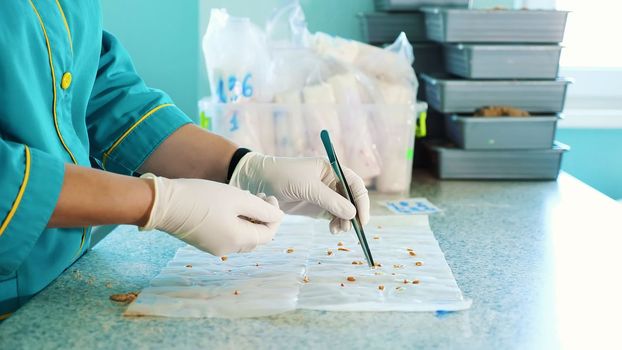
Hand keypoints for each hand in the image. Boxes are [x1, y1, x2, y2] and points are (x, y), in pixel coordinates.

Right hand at [141, 174, 283, 255]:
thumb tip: (278, 217)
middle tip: (260, 196)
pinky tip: (230, 206)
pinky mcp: (204, 243)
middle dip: (263, 218)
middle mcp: (228, 249)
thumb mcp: (237, 198)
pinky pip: (228, 236)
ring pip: (242, 237)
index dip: (275, 216)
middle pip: (256, 237)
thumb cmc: (202, 197)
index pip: (268, 234)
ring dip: (249, 220)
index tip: (271, 197)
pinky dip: (235, 223)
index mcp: (238, 240)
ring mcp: (215, 248)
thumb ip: (261, 208)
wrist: (164, 204)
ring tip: (246, 199)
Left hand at [229, 153, 369, 233]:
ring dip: (344, 220)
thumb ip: (330, 200)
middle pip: (351, 198)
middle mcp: (330, 181)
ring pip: (343, 209)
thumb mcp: (307, 187)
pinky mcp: (316, 206)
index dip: (362, 201)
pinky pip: (332, 215)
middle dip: (353, 214)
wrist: (257, 181)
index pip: (354, 184)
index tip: (362, 218)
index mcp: (331, 169)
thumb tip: (353, 213)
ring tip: (338, 230)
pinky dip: (335, 223)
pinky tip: (332, 229)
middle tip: (351, 228)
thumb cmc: (282, 176)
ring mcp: (323, 194)